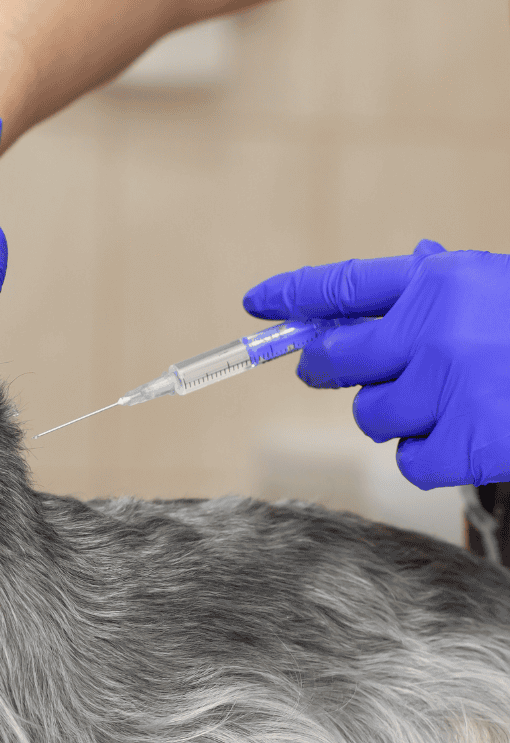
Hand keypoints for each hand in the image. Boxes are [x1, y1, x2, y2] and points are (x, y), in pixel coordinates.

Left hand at [243, 240, 509, 488]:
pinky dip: (432, 456)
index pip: (345, 287)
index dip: (294, 296)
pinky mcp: (463, 443)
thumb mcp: (493, 292)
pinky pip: (409, 460)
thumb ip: (435, 293)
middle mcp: (434, 330)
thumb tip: (367, 295)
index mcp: (443, 282)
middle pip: (334, 361)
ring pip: (370, 416)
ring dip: (396, 415)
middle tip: (330, 370)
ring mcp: (447, 388)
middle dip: (326, 367)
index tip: (256, 303)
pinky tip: (470, 434)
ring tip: (450, 401)